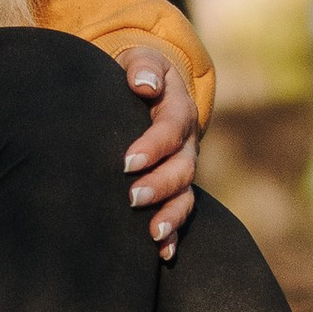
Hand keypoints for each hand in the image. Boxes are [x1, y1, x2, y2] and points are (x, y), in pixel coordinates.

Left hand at [121, 47, 199, 255]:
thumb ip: (142, 67)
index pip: (171, 129)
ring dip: (171, 215)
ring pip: (185, 194)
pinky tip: (163, 253)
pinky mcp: (174, 185)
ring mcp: (182, 166)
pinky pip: (181, 212)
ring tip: (153, 233)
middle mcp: (186, 142)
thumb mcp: (140, 59)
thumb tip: (145, 84)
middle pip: (182, 167)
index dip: (153, 146)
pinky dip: (175, 233)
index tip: (126, 162)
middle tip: (132, 197)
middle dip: (160, 185)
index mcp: (178, 109)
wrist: (147, 86)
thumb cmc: (137, 73)